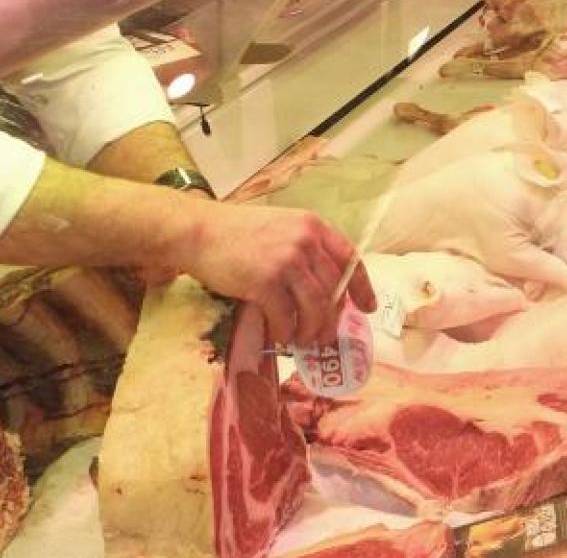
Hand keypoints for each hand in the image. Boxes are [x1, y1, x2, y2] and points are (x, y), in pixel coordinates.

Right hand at [176, 201, 376, 344]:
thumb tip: (324, 289)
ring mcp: (286, 261)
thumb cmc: (236, 231)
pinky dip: (285, 332)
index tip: (368, 308)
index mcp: (312, 225)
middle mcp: (305, 241)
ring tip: (304, 341)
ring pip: (316, 307)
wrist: (198, 231)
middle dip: (333, 318)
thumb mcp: (280, 226)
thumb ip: (304, 248)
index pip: (349, 259)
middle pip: (334, 289)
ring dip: (312, 330)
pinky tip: (280, 336)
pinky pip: (285, 317)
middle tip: (326, 335)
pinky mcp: (264, 282)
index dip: (362, 287)